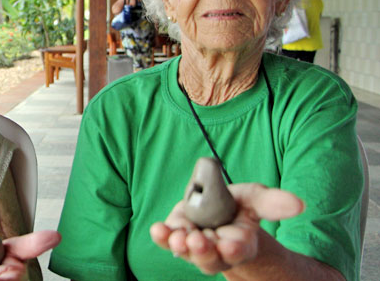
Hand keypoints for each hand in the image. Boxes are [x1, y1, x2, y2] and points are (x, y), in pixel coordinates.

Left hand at [150, 183, 303, 274]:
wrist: (214, 204)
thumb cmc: (237, 206)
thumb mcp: (255, 199)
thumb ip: (272, 203)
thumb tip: (299, 205)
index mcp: (241, 243)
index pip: (240, 250)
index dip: (235, 248)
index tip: (231, 245)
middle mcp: (217, 250)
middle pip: (212, 258)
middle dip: (204, 251)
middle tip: (198, 241)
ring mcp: (194, 246)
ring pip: (189, 253)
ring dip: (182, 246)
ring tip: (179, 238)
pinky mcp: (176, 236)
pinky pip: (167, 240)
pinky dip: (162, 236)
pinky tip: (158, 229)